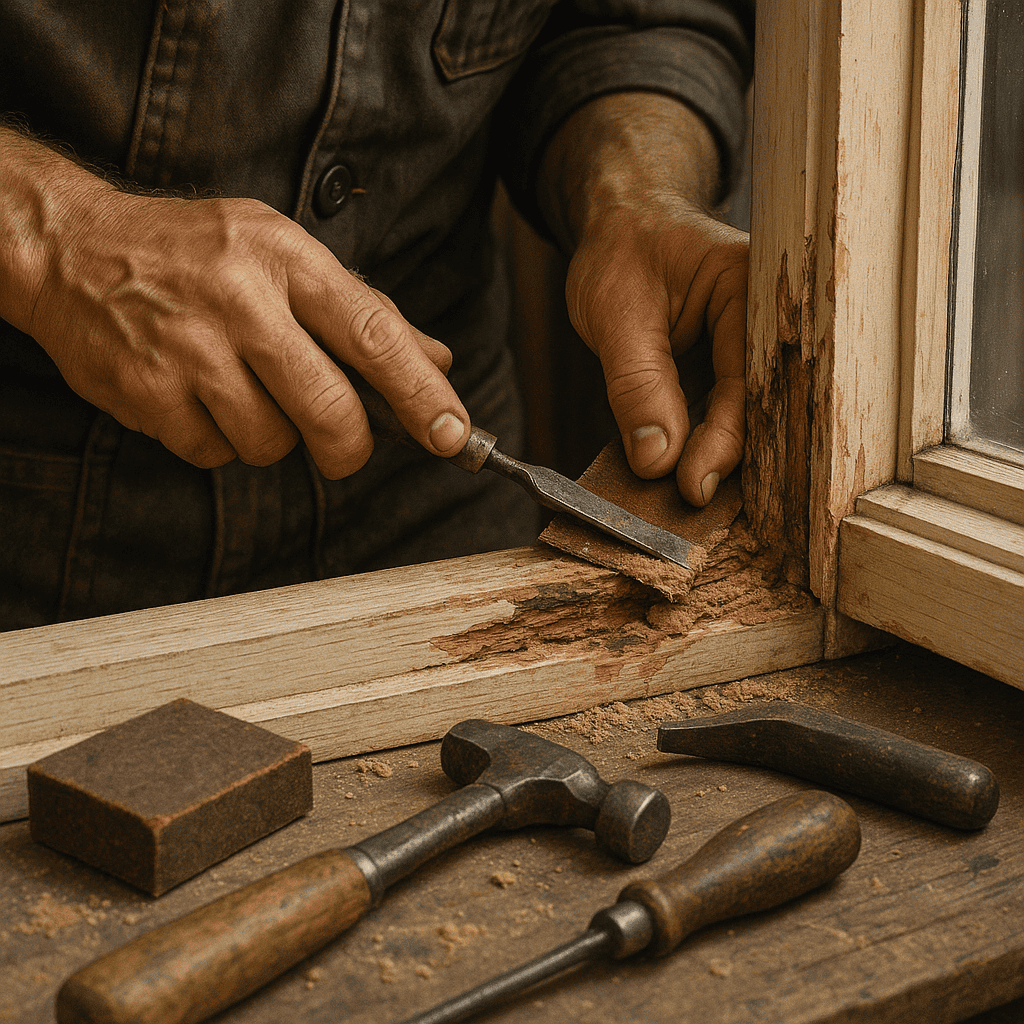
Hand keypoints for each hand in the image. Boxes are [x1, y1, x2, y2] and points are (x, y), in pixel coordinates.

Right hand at [1, 129, 469, 476]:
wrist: (72, 248)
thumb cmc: (197, 253)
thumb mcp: (284, 254)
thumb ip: (363, 311)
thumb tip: (437, 362)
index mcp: (285, 257)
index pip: (372, 333)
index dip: (420, 393)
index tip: (454, 436)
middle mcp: (239, 300)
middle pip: (328, 411)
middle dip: (350, 449)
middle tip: (347, 449)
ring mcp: (188, 348)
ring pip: (270, 444)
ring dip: (272, 437)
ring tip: (244, 391)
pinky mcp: (146, 392)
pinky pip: (214, 454)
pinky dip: (219, 442)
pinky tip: (200, 398)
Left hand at [565, 200, 746, 505]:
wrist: (621, 228)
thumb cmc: (621, 254)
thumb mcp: (615, 315)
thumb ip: (636, 385)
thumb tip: (658, 462)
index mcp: (752, 288)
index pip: (747, 380)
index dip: (724, 442)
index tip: (692, 488)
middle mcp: (769, 318)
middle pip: (763, 407)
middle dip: (733, 461)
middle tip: (696, 509)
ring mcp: (758, 344)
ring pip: (750, 417)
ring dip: (721, 460)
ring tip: (691, 504)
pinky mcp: (738, 366)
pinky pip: (730, 413)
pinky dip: (707, 445)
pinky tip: (688, 476)